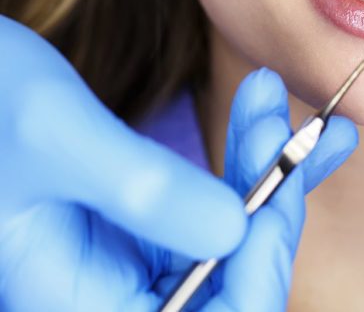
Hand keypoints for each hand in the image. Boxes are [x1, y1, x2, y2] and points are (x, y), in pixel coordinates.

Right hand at [0, 15, 357, 310]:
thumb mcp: (56, 134)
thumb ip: (141, 190)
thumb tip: (234, 231)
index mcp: (74, 302)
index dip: (255, 271)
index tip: (278, 189)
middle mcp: (111, 292)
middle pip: (230, 280)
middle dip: (270, 200)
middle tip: (278, 120)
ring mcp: (135, 254)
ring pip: (233, 233)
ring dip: (270, 166)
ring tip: (278, 100)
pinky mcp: (149, 215)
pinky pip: (219, 198)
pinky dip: (256, 157)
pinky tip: (277, 118)